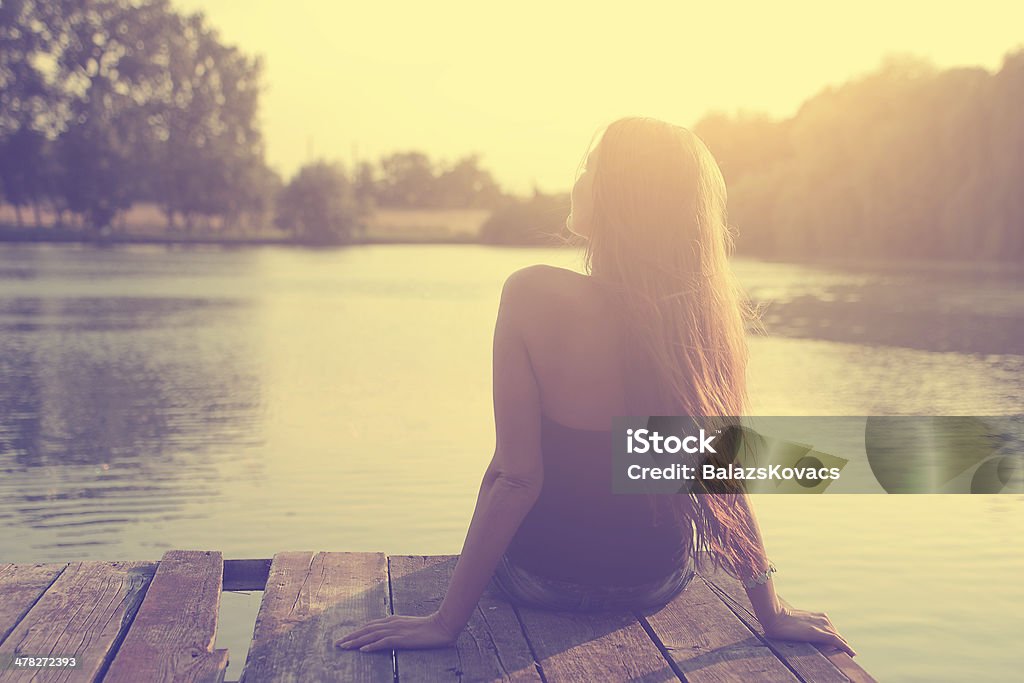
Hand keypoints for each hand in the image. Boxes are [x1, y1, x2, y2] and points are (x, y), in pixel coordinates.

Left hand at [335, 611, 460, 651]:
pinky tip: (363, 650)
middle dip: (351, 637)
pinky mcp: (403, 638)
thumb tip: (385, 636)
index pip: (370, 626)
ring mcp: (397, 630)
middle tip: (338, 644)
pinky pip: (384, 642)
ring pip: (371, 635)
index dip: (357, 632)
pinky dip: (372, 645)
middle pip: (367, 630)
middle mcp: (392, 623)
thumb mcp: (410, 628)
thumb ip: (398, 629)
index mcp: (393, 620)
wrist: (443, 625)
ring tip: (344, 647)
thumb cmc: (429, 628)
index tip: (345, 638)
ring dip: (356, 641)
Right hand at [760, 604, 856, 656]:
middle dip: (842, 645)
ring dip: (843, 648)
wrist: (775, 617)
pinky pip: (838, 642)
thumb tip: (803, 633)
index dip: (838, 641)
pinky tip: (852, 654)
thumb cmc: (781, 620)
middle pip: (838, 636)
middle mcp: (825, 620)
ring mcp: (823, 626)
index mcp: (821, 616)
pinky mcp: (821, 633)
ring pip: (839, 640)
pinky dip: (846, 648)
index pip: (833, 631)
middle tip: (847, 656)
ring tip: (849, 657)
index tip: (840, 650)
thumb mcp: (798, 622)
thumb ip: (806, 627)